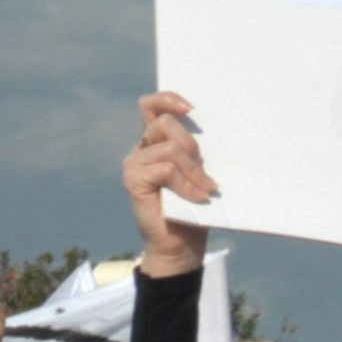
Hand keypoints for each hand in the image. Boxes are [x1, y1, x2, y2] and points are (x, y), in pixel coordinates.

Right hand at [125, 92, 215, 276]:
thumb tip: (208, 125)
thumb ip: (195, 148)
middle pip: (163, 123)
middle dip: (191, 143)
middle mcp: (140, 149)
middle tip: (204, 169)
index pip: (151, 105)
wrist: (181, 243)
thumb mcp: (198, 169)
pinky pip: (165, 169)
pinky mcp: (133, 180)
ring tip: (206, 187)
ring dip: (193, 169)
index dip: (168, 98)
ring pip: (168, 148)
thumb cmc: (194, 206)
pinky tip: (198, 196)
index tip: (191, 108)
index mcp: (155, 141)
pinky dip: (186, 183)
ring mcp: (134, 164)